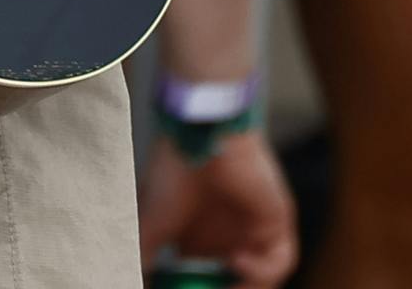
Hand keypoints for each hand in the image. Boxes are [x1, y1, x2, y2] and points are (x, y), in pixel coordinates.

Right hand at [139, 128, 297, 288]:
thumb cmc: (174, 174)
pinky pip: (280, 260)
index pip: (202, 282)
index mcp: (196, 240)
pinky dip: (262, 271)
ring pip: (259, 279)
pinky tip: (236, 260)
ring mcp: (252, 231)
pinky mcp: (276, 222)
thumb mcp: (152, 226)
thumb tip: (131, 281)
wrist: (202, 138)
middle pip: (233, 285)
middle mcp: (226, 238)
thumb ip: (144, 259)